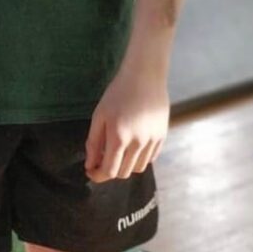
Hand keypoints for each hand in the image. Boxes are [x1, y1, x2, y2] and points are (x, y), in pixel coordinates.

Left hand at [85, 65, 168, 182]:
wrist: (144, 76)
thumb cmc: (118, 93)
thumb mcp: (99, 115)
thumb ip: (93, 142)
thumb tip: (90, 164)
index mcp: (119, 137)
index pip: (109, 171)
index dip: (98, 175)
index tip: (91, 171)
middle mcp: (138, 143)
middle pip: (124, 173)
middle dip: (110, 170)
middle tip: (102, 158)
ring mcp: (152, 141)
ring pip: (138, 168)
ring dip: (126, 166)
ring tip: (119, 151)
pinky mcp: (162, 136)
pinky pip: (150, 158)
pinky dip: (139, 158)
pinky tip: (132, 145)